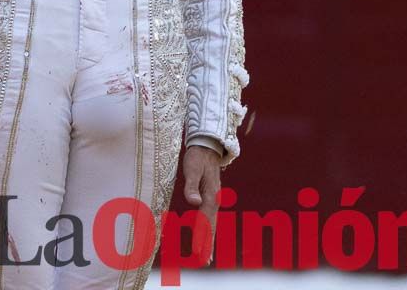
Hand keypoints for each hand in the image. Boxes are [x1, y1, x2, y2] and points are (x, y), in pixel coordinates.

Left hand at [182, 144, 221, 263]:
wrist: (207, 145)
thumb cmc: (197, 156)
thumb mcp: (192, 168)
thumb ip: (191, 186)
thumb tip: (193, 202)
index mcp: (211, 195)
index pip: (205, 220)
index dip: (202, 236)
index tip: (198, 251)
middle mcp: (215, 199)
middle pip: (211, 225)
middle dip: (207, 243)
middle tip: (204, 261)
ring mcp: (214, 198)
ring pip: (212, 223)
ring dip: (209, 239)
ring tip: (206, 256)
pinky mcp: (211, 197)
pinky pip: (209, 217)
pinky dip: (208, 229)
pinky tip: (205, 235)